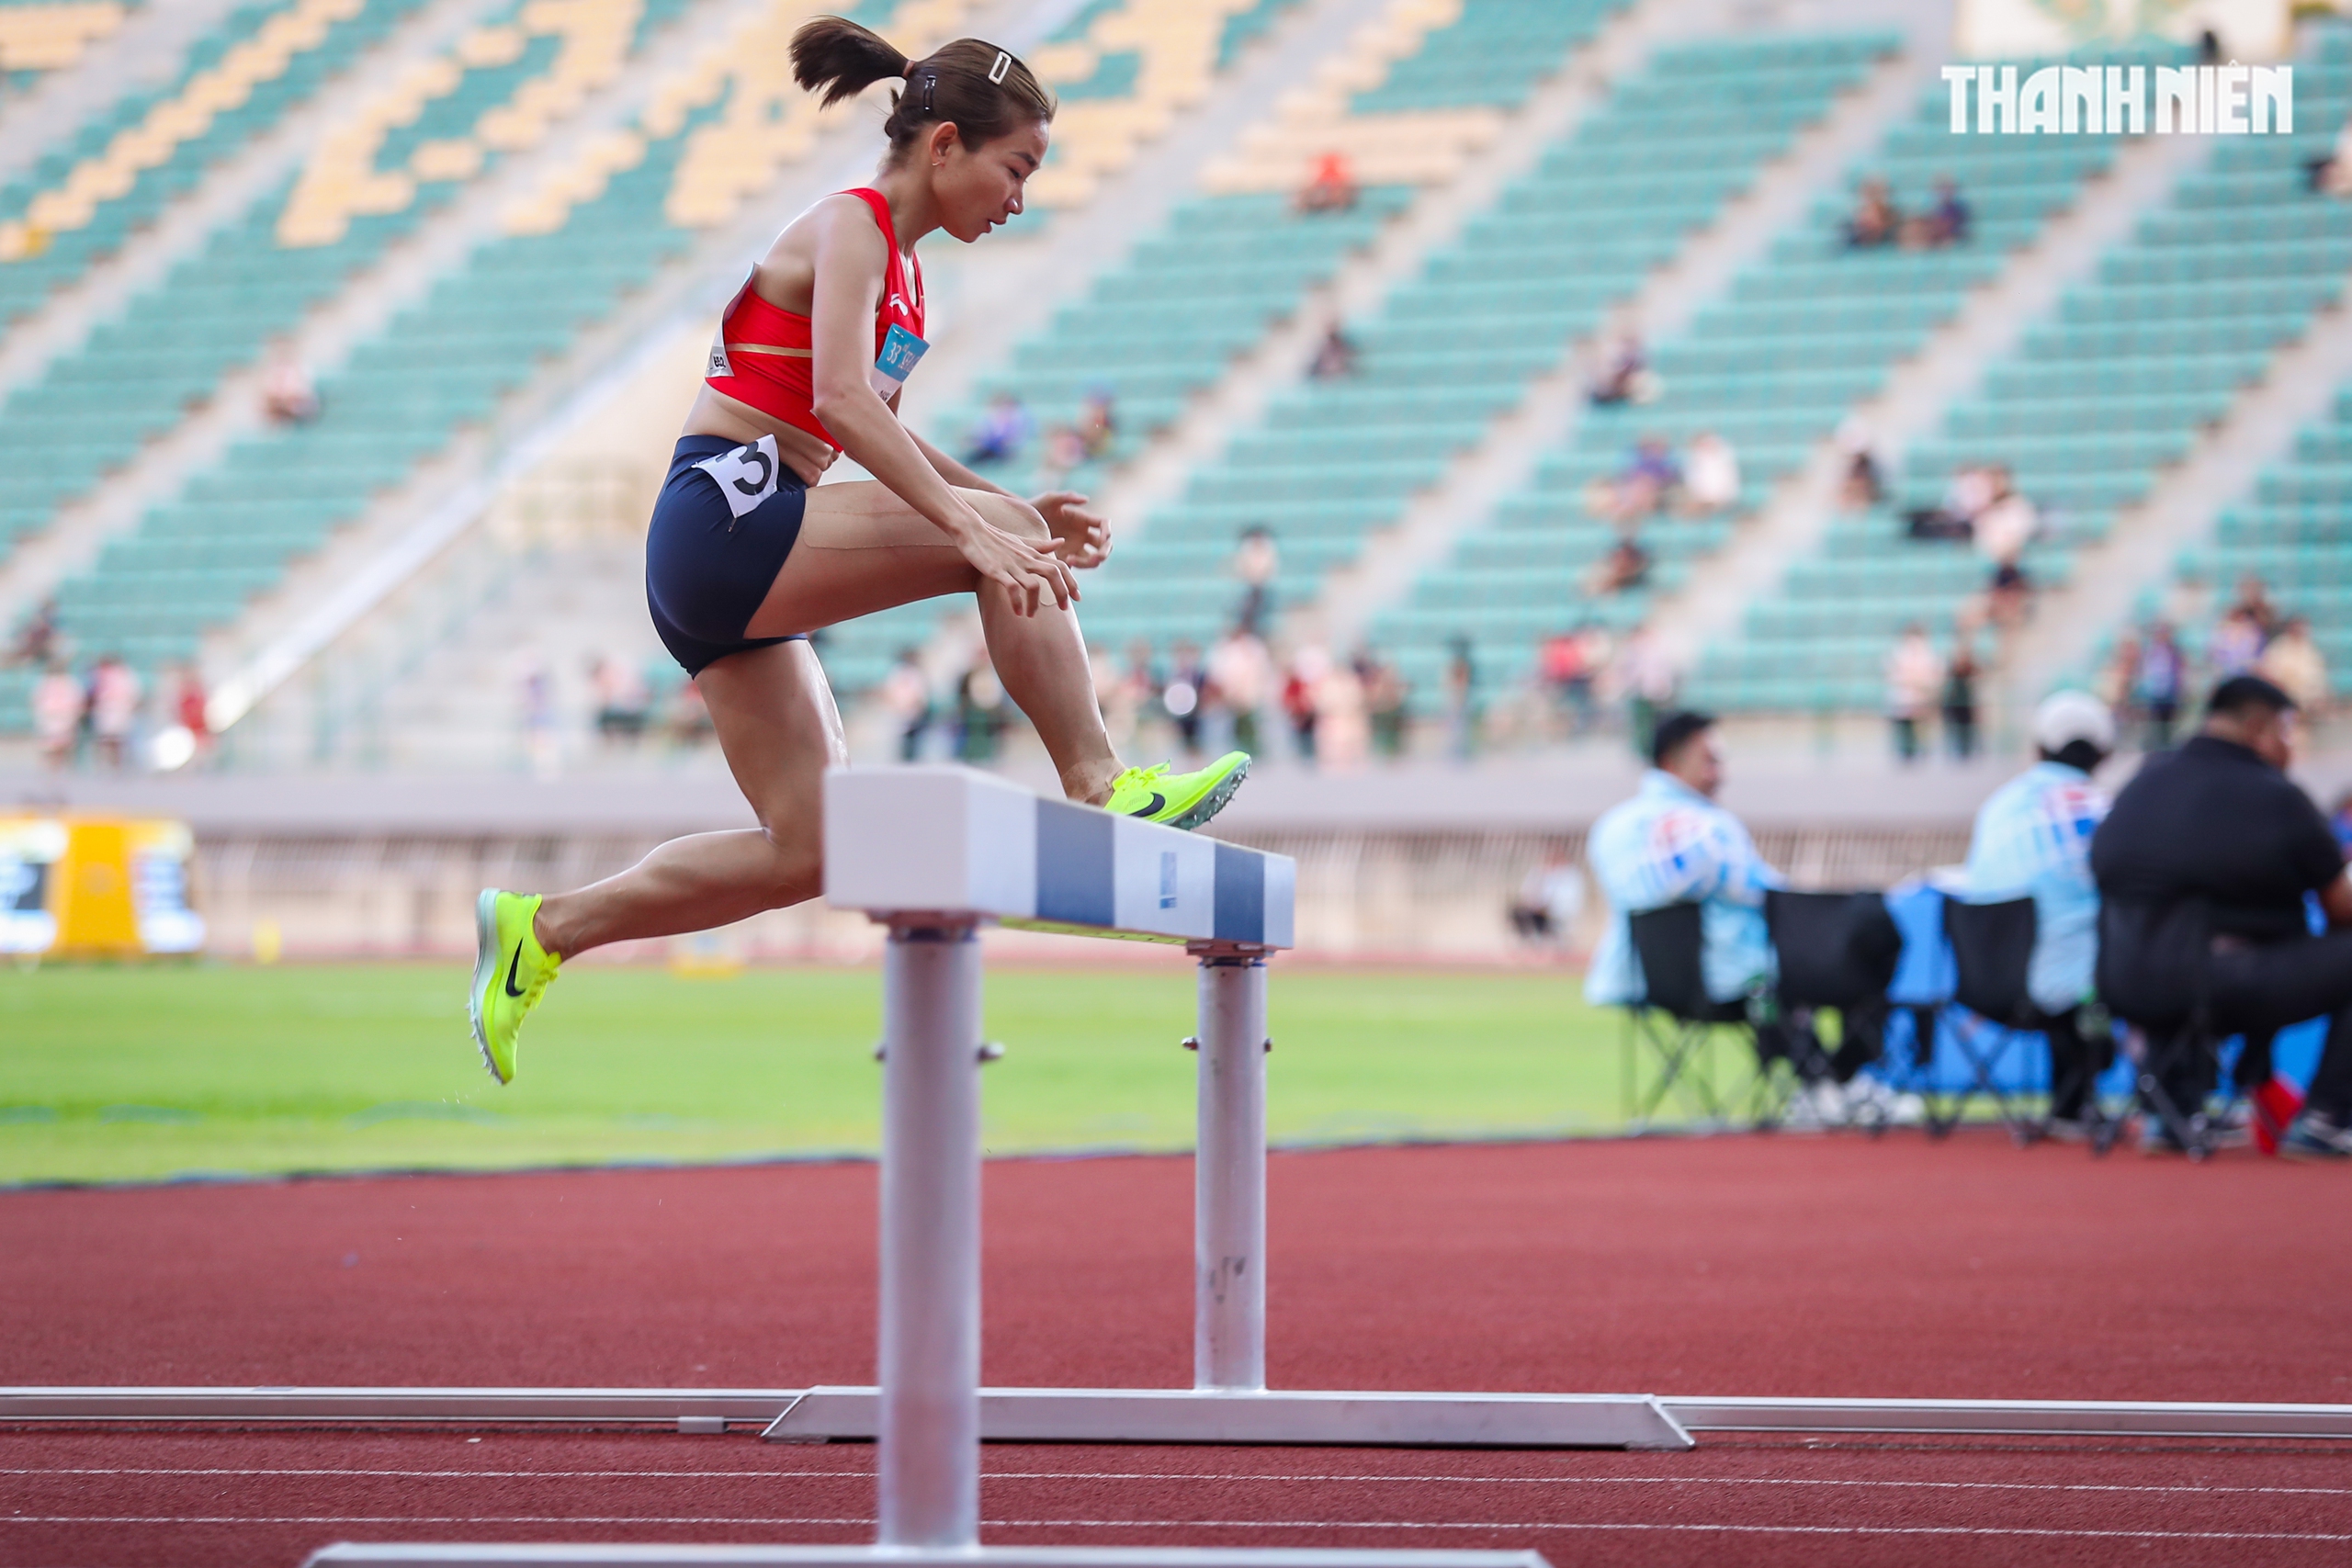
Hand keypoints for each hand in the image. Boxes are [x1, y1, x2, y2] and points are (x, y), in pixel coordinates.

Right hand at [956, 517, 1076, 617]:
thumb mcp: (1022, 540)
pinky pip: (1011, 588)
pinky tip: (1017, 612)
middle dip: (1062, 593)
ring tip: (1031, 615)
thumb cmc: (995, 537)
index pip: (1060, 566)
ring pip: (1033, 585)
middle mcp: (1026, 559)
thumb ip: (1041, 545)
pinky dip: (1016, 601)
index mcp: (1033, 553)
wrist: (971, 529)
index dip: (1071, 581)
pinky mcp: (996, 570)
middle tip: (1064, 609)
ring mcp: (1011, 565)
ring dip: (1035, 603)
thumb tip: (1061, 541)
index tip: (1077, 597)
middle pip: (1053, 574)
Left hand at [1031, 489, 1110, 569]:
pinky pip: (1077, 568)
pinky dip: (1075, 568)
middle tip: (1095, 557)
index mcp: (1083, 520)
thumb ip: (1067, 497)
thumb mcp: (1049, 499)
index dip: (1107, 531)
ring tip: (1072, 560)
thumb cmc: (1035, 507)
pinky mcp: (1065, 560)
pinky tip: (1063, 562)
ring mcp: (1075, 549)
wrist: (1018, 524)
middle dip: (1103, 552)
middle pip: (1104, 546)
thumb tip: (1087, 499)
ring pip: (1093, 560)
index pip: (1104, 525)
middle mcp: (1083, 535)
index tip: (1103, 537)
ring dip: (1089, 563)